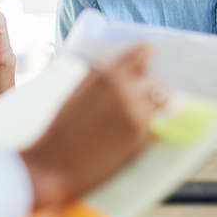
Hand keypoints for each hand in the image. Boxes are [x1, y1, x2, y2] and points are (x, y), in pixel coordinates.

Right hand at [20, 44, 165, 208]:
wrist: (53, 163)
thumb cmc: (60, 128)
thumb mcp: (77, 92)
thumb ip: (98, 76)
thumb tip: (110, 64)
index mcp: (106, 74)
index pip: (142, 53)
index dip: (143, 60)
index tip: (144, 65)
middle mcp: (123, 90)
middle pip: (155, 80)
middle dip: (148, 88)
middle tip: (139, 99)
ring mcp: (134, 113)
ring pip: (163, 101)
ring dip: (155, 106)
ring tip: (141, 115)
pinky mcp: (140, 137)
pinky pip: (159, 124)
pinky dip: (152, 126)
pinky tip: (136, 132)